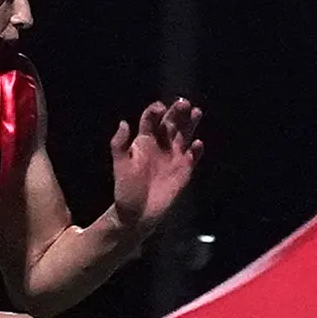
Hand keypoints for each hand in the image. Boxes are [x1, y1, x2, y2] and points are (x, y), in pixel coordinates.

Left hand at [106, 98, 203, 232]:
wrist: (137, 214)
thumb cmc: (126, 189)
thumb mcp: (119, 166)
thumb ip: (119, 144)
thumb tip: (123, 123)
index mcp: (144, 141)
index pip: (151, 119)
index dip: (155, 110)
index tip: (159, 108)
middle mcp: (160, 145)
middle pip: (171, 122)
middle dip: (177, 112)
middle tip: (183, 103)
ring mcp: (173, 157)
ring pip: (184, 134)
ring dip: (190, 123)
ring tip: (196, 112)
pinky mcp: (184, 170)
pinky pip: (193, 156)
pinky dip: (196, 150)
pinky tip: (197, 144)